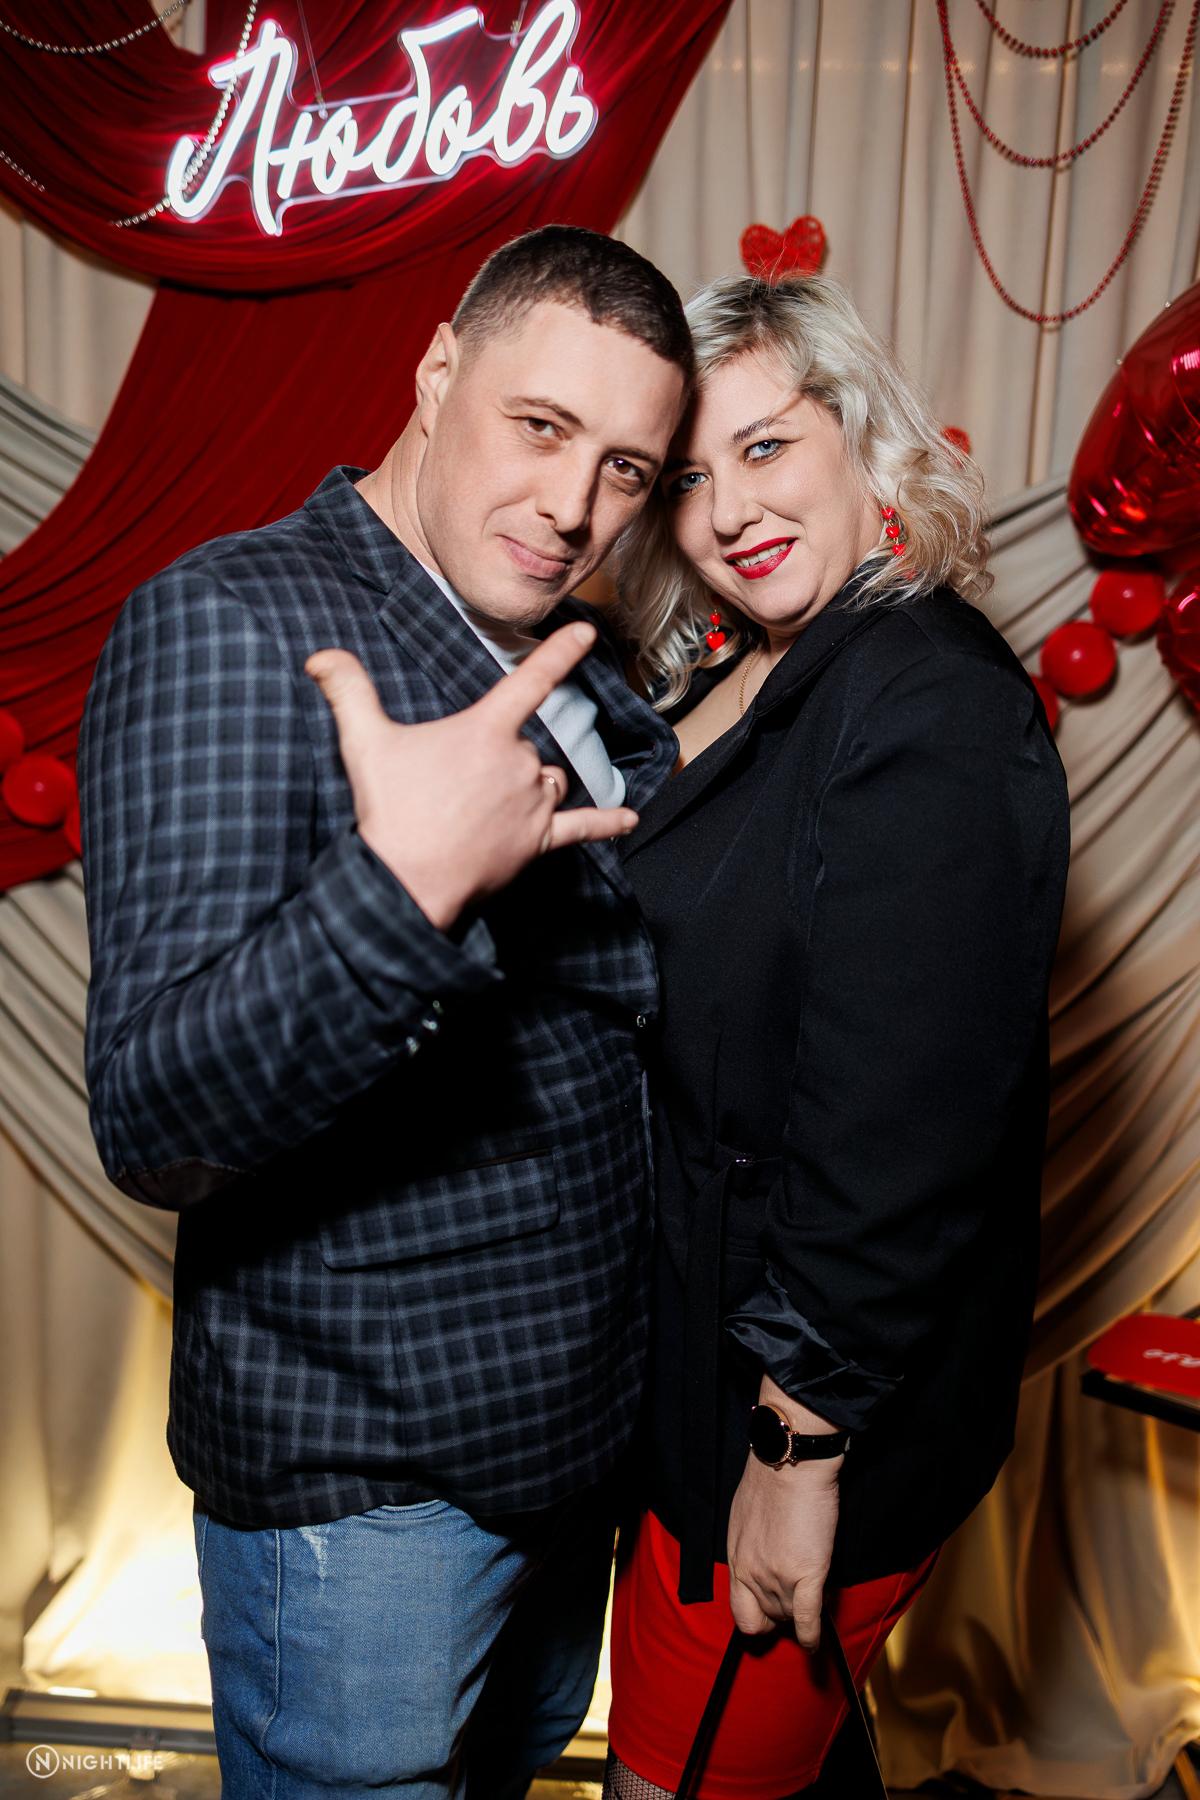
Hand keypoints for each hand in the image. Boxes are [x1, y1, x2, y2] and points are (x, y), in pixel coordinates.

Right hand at [305, 621, 637, 929]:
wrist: (406, 882)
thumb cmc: (390, 812)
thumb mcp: (363, 742)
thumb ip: (347, 691)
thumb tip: (320, 656)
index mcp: (486, 732)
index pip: (531, 681)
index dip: (561, 653)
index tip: (586, 630)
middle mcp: (520, 763)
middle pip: (527, 745)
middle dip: (498, 758)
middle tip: (453, 785)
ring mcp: (534, 804)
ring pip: (548, 781)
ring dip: (531, 785)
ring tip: (485, 806)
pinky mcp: (539, 842)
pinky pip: (582, 828)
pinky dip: (608, 824)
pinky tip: (629, 820)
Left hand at [726, 1379, 843, 1649]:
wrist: (790, 1461)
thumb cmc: (771, 1478)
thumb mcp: (744, 1516)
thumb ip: (751, 1544)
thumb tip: (764, 1556)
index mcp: (736, 1558)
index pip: (739, 1611)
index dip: (757, 1619)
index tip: (770, 1617)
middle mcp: (751, 1574)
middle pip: (764, 1620)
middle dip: (780, 1619)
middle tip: (796, 1606)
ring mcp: (776, 1578)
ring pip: (789, 1618)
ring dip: (800, 1616)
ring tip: (813, 1600)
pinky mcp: (805, 1576)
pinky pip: (807, 1620)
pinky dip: (811, 1637)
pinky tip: (815, 1644)